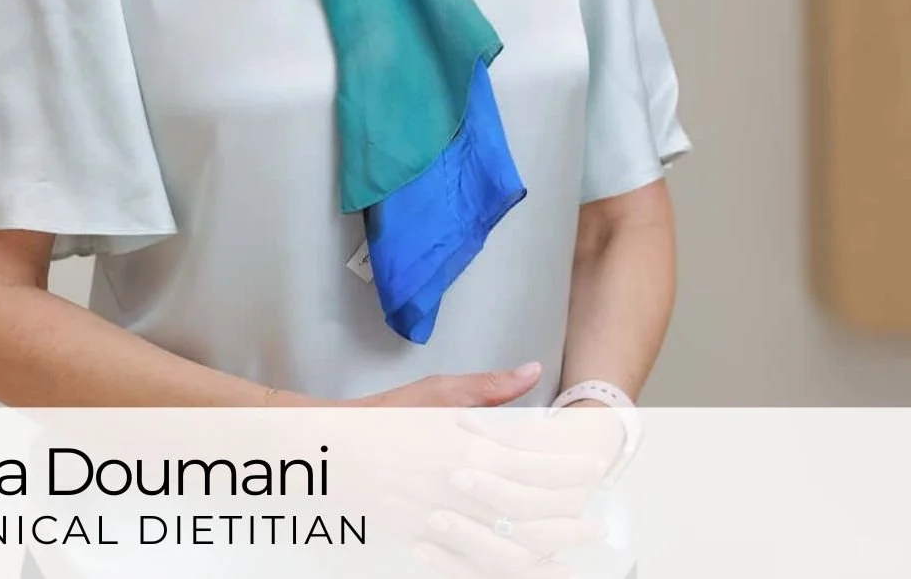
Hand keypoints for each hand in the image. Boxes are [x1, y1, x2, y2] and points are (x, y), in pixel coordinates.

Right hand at [322, 365, 607, 575]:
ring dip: (544, 554)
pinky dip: (503, 574)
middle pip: (529, 513)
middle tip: (595, 525)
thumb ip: (490, 386)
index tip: (594, 469)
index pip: (534, 464)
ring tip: (570, 557)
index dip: (569, 469)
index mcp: (467, 447)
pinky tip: (522, 572)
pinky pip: (473, 567)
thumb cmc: (386, 415)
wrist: (334, 448)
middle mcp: (461, 488)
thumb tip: (532, 371)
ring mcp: (442, 521)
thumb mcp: (438, 390)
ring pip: (506, 549)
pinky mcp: (425, 543)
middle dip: (568, 520)